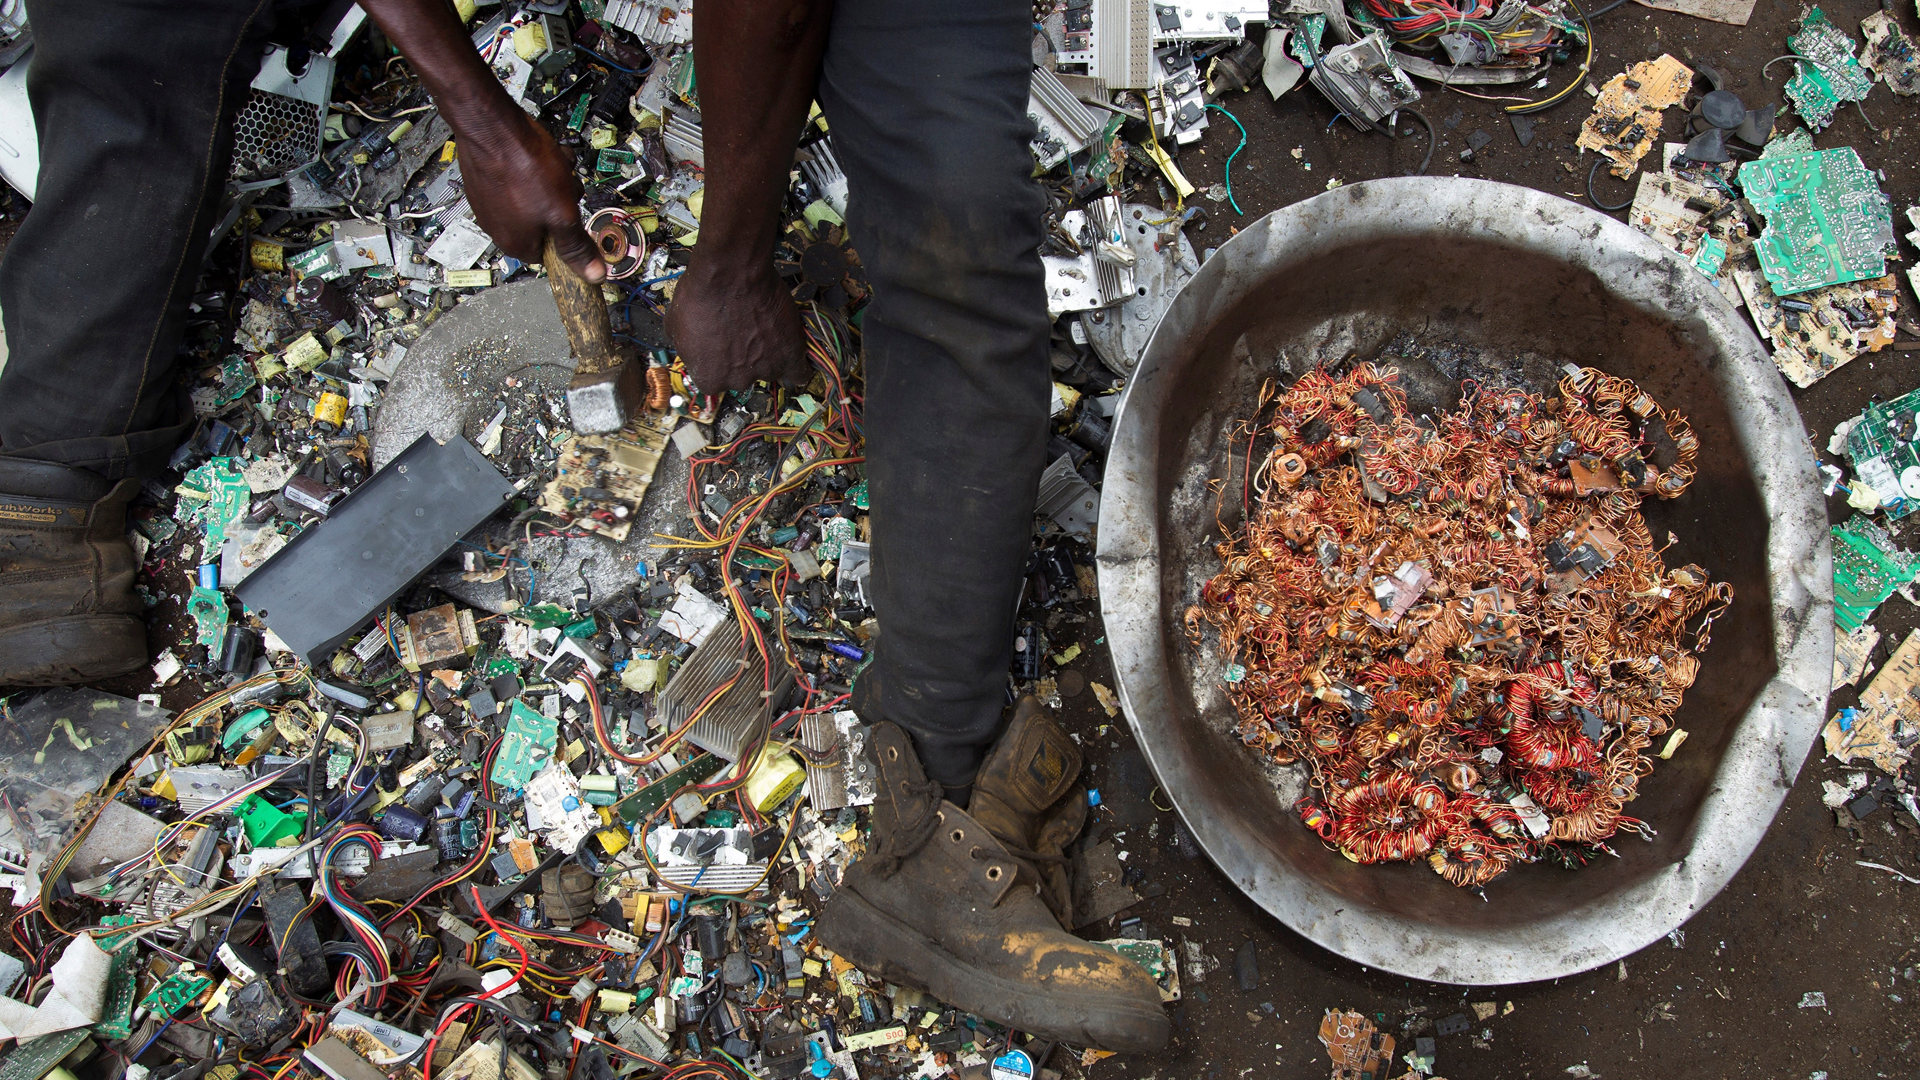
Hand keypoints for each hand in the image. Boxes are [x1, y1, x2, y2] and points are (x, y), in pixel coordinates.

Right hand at [458, 109, 605, 282]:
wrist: (491, 123)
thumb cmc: (521, 165)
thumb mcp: (562, 213)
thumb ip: (576, 247)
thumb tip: (592, 275)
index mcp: (515, 244)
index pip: (552, 256)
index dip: (569, 237)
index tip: (577, 220)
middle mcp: (498, 227)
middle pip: (547, 225)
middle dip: (562, 204)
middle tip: (564, 188)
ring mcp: (492, 202)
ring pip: (538, 199)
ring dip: (553, 182)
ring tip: (552, 165)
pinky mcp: (491, 179)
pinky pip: (522, 179)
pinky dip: (535, 167)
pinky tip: (539, 154)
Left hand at [666, 260, 809, 392]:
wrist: (731, 275)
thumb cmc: (702, 295)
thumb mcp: (674, 324)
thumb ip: (684, 344)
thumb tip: (687, 343)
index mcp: (708, 379)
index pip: (712, 379)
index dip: (715, 360)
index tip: (718, 348)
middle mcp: (738, 381)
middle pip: (741, 377)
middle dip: (740, 358)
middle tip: (739, 333)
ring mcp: (767, 369)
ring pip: (768, 370)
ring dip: (766, 355)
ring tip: (762, 332)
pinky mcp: (790, 355)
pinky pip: (799, 371)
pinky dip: (797, 366)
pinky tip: (791, 356)